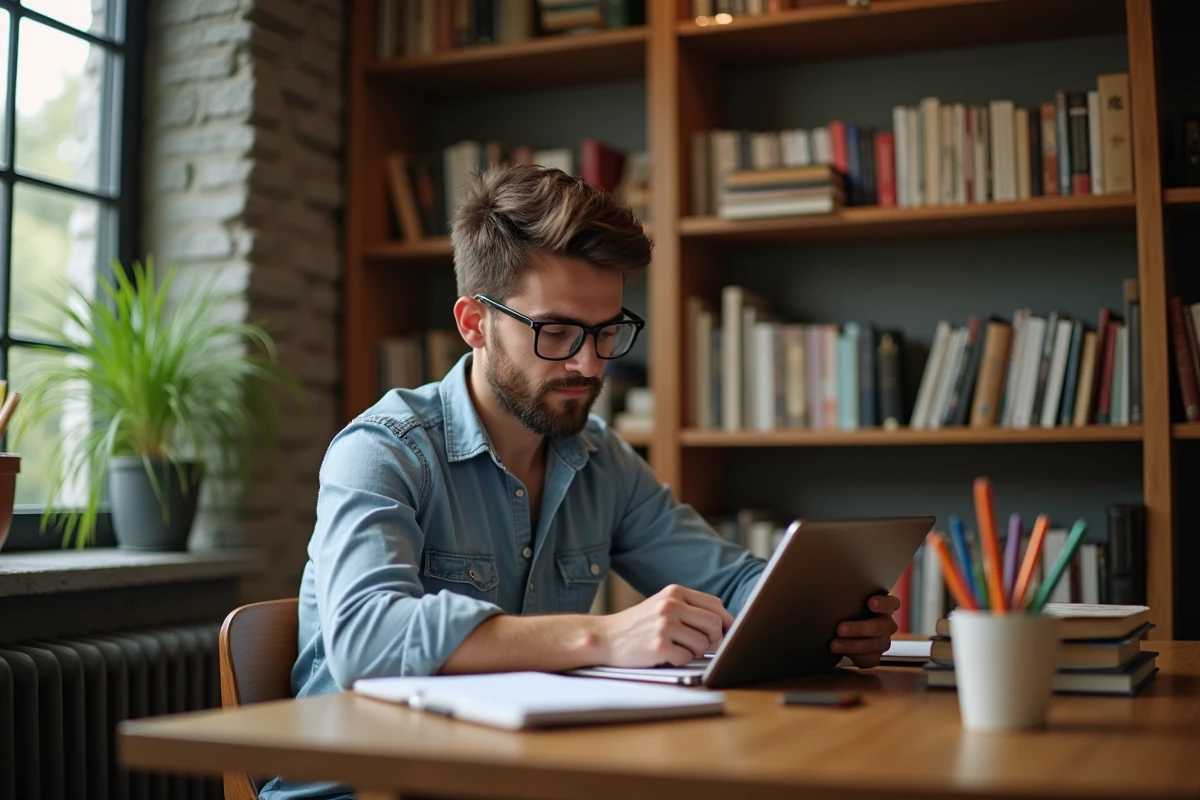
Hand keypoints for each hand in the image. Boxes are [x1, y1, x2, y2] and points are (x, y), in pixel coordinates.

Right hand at [597, 584, 735, 667]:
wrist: (605, 637)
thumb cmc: (638, 624)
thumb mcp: (662, 604)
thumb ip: (691, 607)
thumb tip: (726, 623)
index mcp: (674, 592)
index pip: (715, 605)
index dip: (724, 622)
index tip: (723, 633)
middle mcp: (670, 606)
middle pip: (714, 625)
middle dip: (712, 639)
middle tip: (697, 643)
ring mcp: (664, 626)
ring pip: (703, 645)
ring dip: (692, 651)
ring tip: (673, 647)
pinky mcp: (659, 647)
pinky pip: (686, 659)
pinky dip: (678, 661)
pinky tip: (663, 655)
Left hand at [830, 594, 899, 668]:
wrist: (844, 629)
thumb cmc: (848, 609)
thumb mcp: (849, 600)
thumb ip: (847, 594)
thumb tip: (827, 584)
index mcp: (885, 607)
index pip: (891, 603)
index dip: (883, 604)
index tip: (871, 603)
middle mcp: (886, 624)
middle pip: (879, 627)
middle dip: (859, 628)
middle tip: (841, 629)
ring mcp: (882, 641)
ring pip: (874, 645)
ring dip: (853, 645)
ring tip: (834, 644)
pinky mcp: (874, 655)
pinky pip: (870, 659)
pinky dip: (856, 657)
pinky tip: (843, 654)